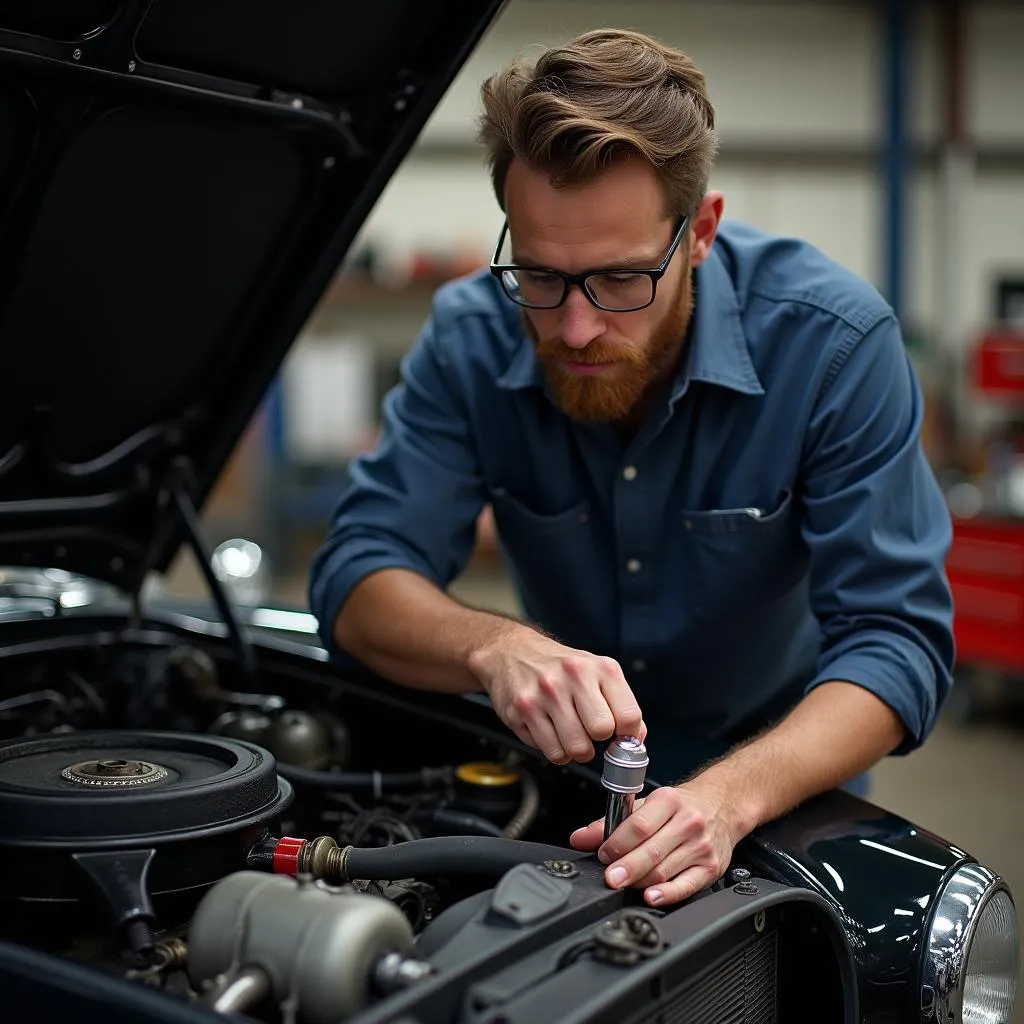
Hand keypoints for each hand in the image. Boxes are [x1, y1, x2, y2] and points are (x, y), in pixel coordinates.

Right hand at [468, 627, 644, 764]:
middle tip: (590, 733)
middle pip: (601, 732)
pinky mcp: (522, 710)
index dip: (627, 735)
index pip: (629, 716)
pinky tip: (551, 732)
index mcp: (599, 667)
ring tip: (570, 734)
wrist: (512, 652)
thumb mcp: (596, 672)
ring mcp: (544, 693)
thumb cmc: (559, 667)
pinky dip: (556, 751)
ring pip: (576, 748)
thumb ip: (620, 704)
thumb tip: (637, 738)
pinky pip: (551, 752)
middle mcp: (572, 676)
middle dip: (598, 741)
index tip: (619, 736)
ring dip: (576, 750)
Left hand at [568, 780, 738, 905]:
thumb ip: (611, 821)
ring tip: (622, 884)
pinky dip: (667, 894)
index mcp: (669, 800)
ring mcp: (701, 847)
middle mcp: (688, 823)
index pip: (639, 825)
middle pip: (651, 851)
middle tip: (609, 877)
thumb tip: (580, 838)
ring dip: (640, 881)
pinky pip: (686, 886)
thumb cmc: (681, 806)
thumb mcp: (647, 805)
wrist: (722, 806)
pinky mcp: (711, 868)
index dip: (617, 843)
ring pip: (664, 870)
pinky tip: (651, 896)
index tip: (603, 854)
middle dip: (626, 867)